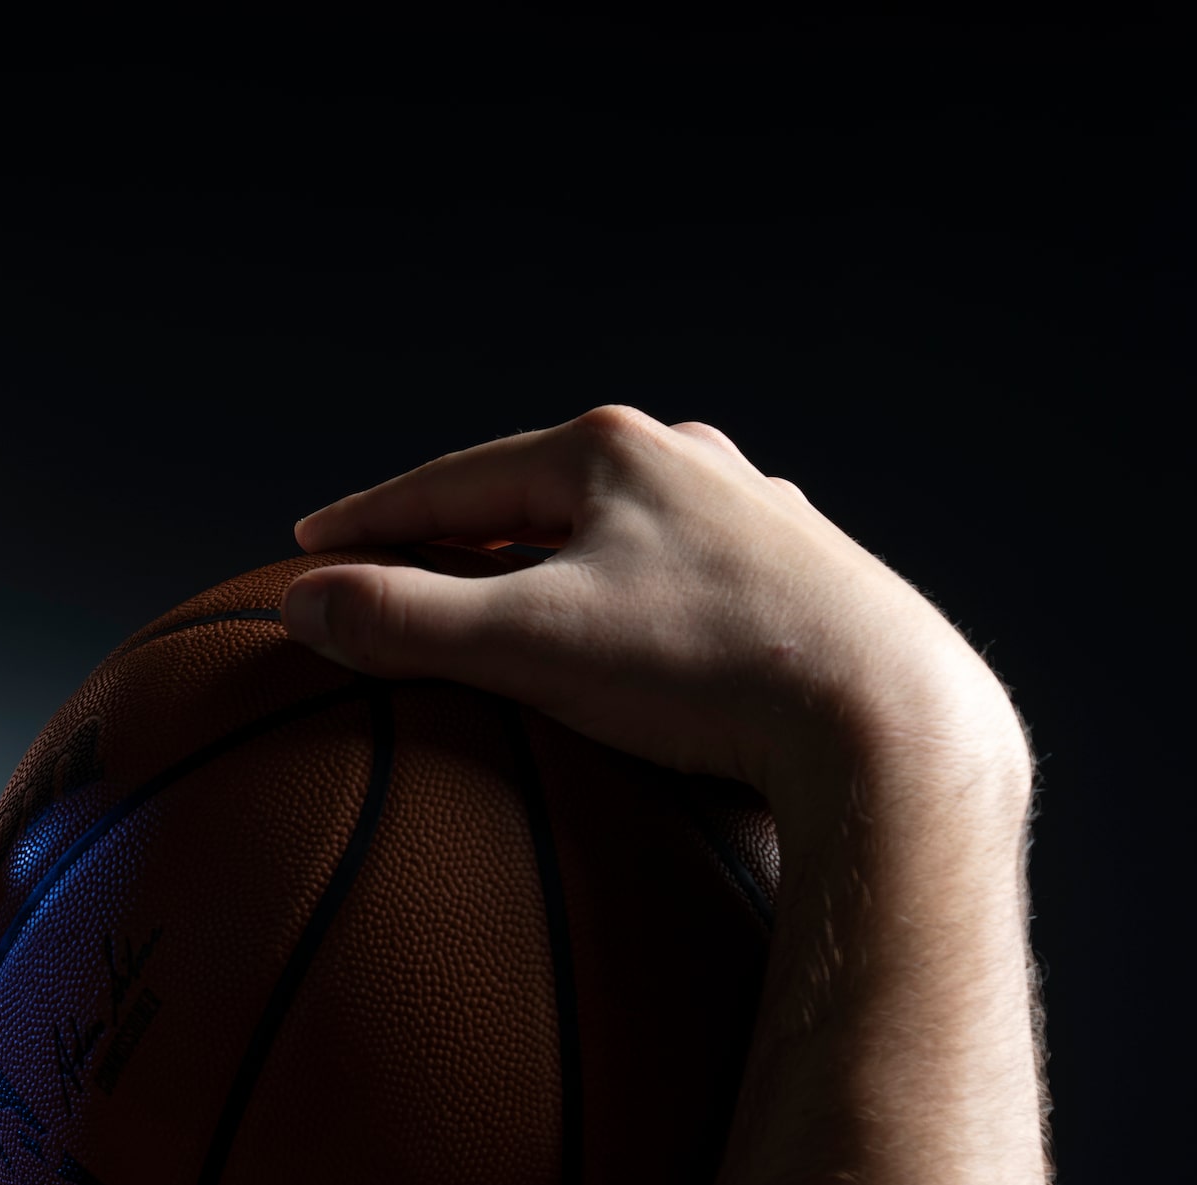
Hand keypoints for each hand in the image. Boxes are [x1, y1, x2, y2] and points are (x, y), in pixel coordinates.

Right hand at [283, 406, 1029, 835]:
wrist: (890, 720)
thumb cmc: (706, 672)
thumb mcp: (529, 645)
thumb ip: (406, 624)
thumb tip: (305, 604)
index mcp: (612, 451)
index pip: (452, 481)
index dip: (371, 519)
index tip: (309, 545)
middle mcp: (690, 462)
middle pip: (537, 492)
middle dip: (461, 530)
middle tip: (396, 564)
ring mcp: (756, 518)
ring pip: (620, 528)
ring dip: (554, 557)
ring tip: (510, 590)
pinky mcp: (807, 581)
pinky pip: (685, 575)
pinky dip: (629, 596)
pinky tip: (634, 630)